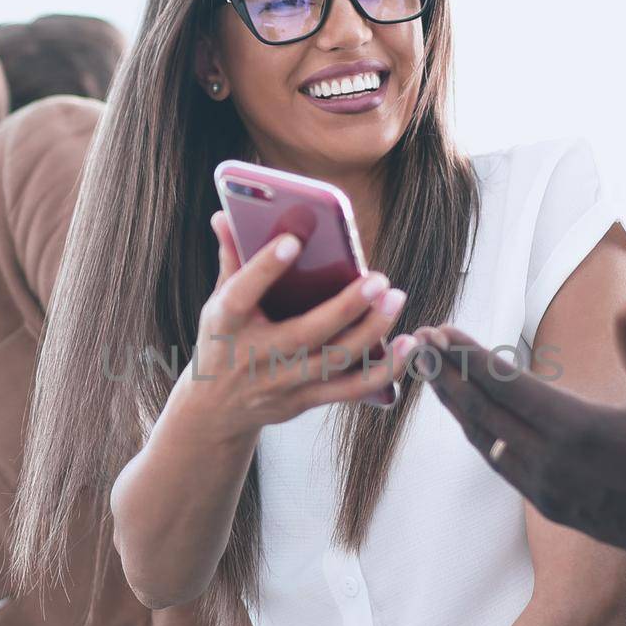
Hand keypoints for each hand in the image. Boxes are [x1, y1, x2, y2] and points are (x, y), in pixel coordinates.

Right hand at [180, 214, 407, 442]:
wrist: (217, 410)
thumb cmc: (223, 342)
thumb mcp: (217, 304)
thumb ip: (231, 260)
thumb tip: (224, 215)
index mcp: (227, 324)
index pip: (241, 294)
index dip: (265, 268)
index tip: (293, 240)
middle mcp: (258, 355)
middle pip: (306, 333)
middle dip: (345, 306)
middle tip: (379, 279)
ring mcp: (284, 382)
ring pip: (336, 360)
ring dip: (372, 331)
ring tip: (396, 298)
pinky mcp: (307, 399)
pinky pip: (353, 388)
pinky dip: (385, 368)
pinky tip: (409, 344)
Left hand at [403, 307, 625, 611]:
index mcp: (578, 428)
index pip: (505, 384)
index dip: (467, 355)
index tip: (439, 330)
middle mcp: (550, 460)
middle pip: (480, 409)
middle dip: (445, 373)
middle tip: (415, 342)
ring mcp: (544, 487)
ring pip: (482, 438)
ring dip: (453, 403)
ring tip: (430, 372)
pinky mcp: (546, 504)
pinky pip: (497, 462)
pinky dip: (476, 432)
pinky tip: (466, 415)